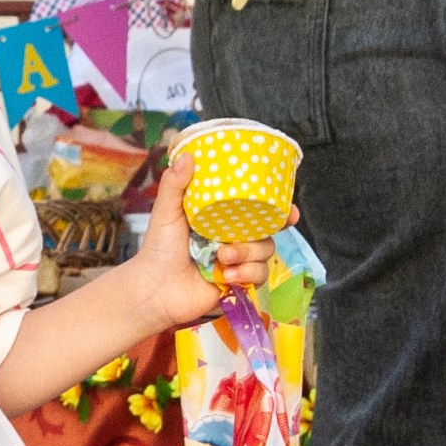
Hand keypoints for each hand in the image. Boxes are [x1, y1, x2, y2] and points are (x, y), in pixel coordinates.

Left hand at [128, 155, 283, 329]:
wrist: (155, 289)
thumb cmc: (158, 250)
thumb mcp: (166, 212)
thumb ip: (175, 185)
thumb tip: (188, 155)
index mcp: (221, 219)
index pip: (256, 210)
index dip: (277, 209)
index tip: (289, 210)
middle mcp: (233, 238)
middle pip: (267, 231)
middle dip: (267, 232)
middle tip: (257, 233)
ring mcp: (237, 261)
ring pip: (265, 253)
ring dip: (248, 254)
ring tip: (223, 257)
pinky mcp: (238, 283)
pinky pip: (259, 275)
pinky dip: (247, 274)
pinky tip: (227, 275)